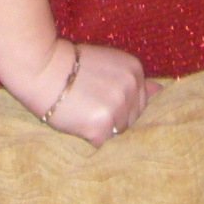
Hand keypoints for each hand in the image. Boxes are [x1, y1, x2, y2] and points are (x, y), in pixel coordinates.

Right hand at [25, 40, 155, 147]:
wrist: (42, 68)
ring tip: (81, 108)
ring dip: (101, 126)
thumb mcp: (107, 61)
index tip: (99, 95)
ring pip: (117, 131)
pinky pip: (101, 141)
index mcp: (134, 70)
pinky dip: (88, 135)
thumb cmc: (71, 64)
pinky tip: (76, 118)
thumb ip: (133, 78)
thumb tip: (161, 90)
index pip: (140, 101)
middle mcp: (130, 88)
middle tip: (88, 101)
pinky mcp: (102, 127)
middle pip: (131, 118)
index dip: (118, 101)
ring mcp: (118, 109)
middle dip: (112, 115)